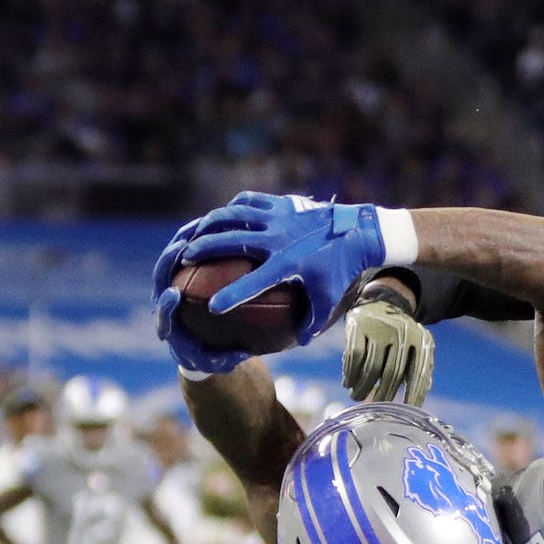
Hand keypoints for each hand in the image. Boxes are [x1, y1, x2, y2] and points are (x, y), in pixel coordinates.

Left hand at [152, 218, 252, 374]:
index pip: (163, 313)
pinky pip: (185, 253)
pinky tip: (213, 226)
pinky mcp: (179, 273)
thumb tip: (241, 354)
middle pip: (160, 278)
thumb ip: (227, 359)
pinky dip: (195, 240)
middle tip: (181, 249)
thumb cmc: (210, 357)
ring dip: (181, 242)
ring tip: (197, 226)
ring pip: (170, 260)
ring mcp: (170, 285)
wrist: (198, 347)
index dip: (165, 304)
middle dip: (167, 262)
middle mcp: (165, 303)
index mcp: (170, 326)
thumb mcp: (220, 363)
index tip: (174, 295)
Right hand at [180, 192, 399, 339]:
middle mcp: (277, 237)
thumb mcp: (329, 298)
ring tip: (194, 232)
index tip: (212, 307)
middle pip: (230, 240)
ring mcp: (277, 216)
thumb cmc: (342, 268)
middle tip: (185, 256)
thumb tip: (298, 341)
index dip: (231, 296)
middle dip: (203, 248)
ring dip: (210, 223)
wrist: (358, 231)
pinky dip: (232, 208)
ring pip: (233, 214)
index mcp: (287, 263)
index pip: (252, 283)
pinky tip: (223, 215)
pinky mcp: (279, 203)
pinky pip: (247, 201)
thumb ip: (312, 322)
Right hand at [342, 298, 435, 404]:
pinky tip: (349, 383)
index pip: (418, 374)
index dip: (413, 396)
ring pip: (371, 367)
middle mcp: (402, 334)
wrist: (381, 303)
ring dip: (363, 388)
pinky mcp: (359, 326)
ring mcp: (380, 329)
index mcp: (421, 341)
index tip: (405, 412)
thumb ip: (421, 372)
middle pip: (392, 373)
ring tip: (358, 397)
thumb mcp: (418, 349)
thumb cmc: (402, 337)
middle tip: (376, 408)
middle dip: (383, 395)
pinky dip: (350, 373)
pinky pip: (354, 356)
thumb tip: (416, 405)